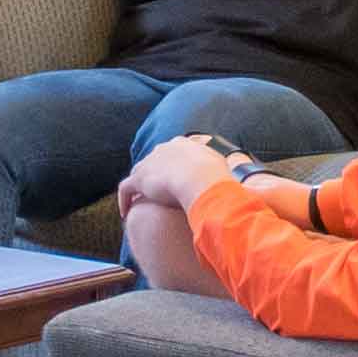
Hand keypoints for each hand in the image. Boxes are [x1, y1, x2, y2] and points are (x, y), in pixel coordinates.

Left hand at [121, 135, 235, 214]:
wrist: (200, 179)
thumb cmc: (215, 177)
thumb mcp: (221, 169)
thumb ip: (220, 171)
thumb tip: (233, 179)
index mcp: (181, 144)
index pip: (172, 153)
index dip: (171, 166)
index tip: (173, 178)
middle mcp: (163, 149)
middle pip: (153, 161)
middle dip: (153, 173)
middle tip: (155, 190)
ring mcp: (149, 163)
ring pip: (138, 174)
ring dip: (138, 187)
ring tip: (138, 202)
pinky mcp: (139, 179)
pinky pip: (126, 189)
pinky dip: (124, 200)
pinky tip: (125, 212)